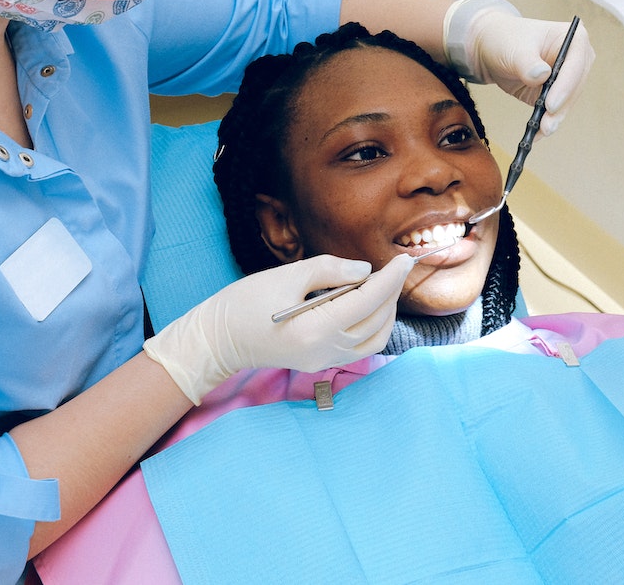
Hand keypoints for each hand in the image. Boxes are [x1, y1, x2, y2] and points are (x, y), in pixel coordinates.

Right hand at [143, 254, 411, 403]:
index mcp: (316, 328)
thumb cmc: (245, 303)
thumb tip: (365, 270)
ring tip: (379, 287)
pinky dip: (372, 327)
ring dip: (385, 312)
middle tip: (391, 268)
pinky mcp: (320, 364)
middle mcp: (325, 350)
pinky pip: (361, 349)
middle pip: (377, 320)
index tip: (405, 259)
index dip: (391, 278)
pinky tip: (365, 307)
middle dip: (391, 292)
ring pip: (376, 339)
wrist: (218, 339)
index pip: (369, 300)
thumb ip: (329, 270)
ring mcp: (324, 361)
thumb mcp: (286, 276)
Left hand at [442, 0, 593, 135]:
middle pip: (574, 87)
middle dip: (560, 108)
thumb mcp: (514, 49)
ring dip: (554, 119)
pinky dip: (546, 122)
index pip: (575, 64)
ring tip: (541, 131)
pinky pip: (555, 111)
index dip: (565, 86)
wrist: (490, 48)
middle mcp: (576, 58)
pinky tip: (536, 133)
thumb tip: (542, 75)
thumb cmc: (505, 39)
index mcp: (572, 38)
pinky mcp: (556, 93)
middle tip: (547, 124)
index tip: (551, 104)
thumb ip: (528, 63)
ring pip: (566, 102)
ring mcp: (567, 77)